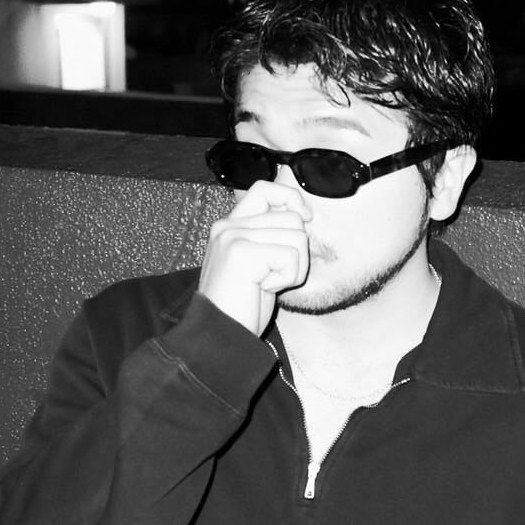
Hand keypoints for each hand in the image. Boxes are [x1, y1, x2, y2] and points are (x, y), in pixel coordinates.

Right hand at [198, 181, 312, 335]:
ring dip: (294, 267)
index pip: (265, 189)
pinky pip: (291, 255)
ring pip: (297, 236)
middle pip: (291, 217)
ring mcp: (232, 237)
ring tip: (267, 283)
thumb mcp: (258, 264)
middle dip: (298, 251)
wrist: (220, 335)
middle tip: (274, 275)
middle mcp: (227, 226)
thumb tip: (302, 215)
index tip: (304, 220)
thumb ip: (270, 236)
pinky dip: (288, 277)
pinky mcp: (241, 252)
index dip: (291, 199)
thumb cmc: (242, 305)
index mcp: (229, 225)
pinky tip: (264, 288)